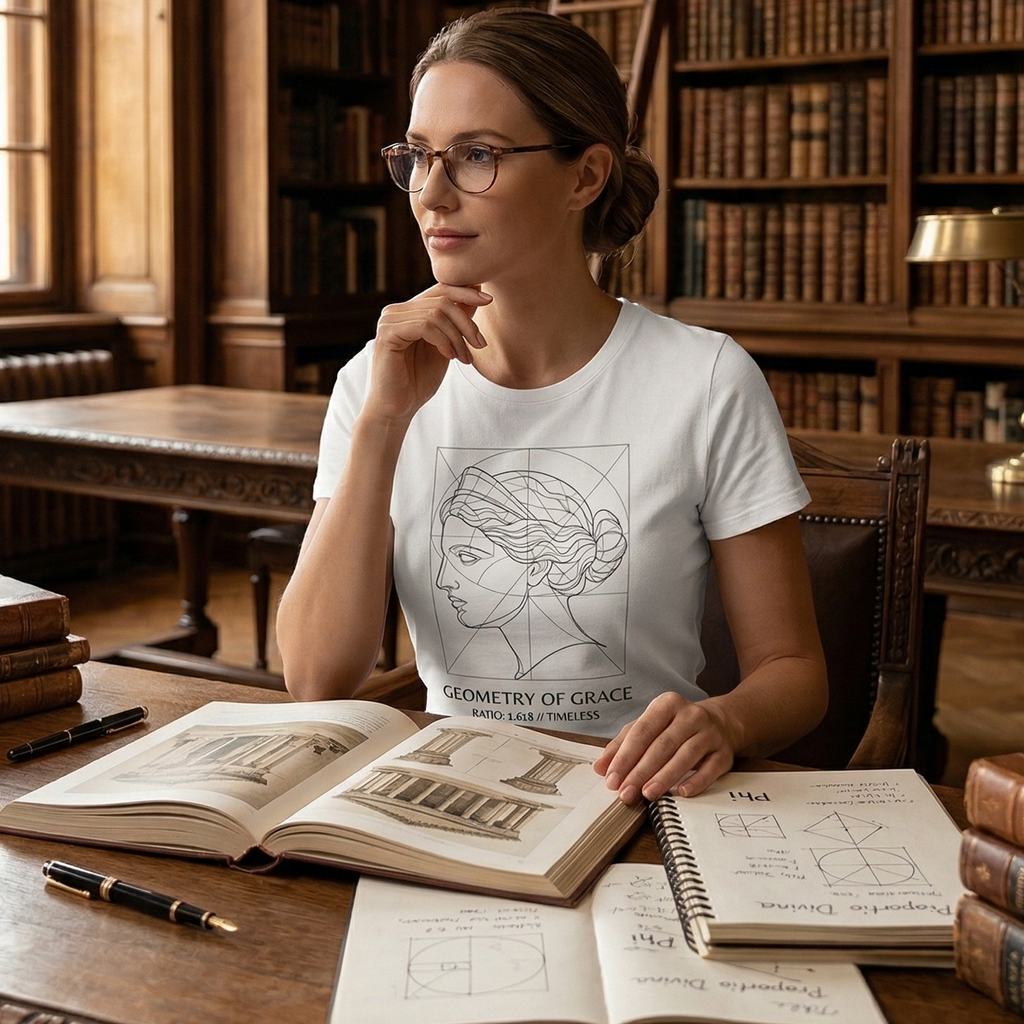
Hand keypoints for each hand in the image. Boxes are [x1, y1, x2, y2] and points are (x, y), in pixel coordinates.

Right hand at [366, 282, 491, 423]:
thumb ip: (456, 323)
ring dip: (457, 337)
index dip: (466, 291)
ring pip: (437, 312)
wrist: (397, 409)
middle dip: (467, 322)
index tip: (489, 300)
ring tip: (464, 358)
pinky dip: (444, 341)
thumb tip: (477, 295)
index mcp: (409, 311)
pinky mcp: (388, 333)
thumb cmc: (419, 381)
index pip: (440, 289)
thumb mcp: (446, 347)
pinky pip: (425, 325)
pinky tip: (449, 357)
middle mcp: (396, 311)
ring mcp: (389, 320)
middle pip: (442, 299)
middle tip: (479, 344)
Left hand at [593, 692, 735, 803]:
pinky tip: (682, 792)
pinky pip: (711, 768)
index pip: (641, 731)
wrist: (721, 721)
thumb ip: (623, 744)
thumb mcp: (648, 727)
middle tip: (626, 793)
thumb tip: (600, 767)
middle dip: (641, 771)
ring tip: (648, 794)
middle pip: (661, 745)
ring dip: (664, 777)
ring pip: (685, 756)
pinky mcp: (724, 752)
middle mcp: (690, 715)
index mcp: (666, 704)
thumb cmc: (676, 726)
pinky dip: (696, 781)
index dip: (625, 756)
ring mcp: (709, 733)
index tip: (612, 779)